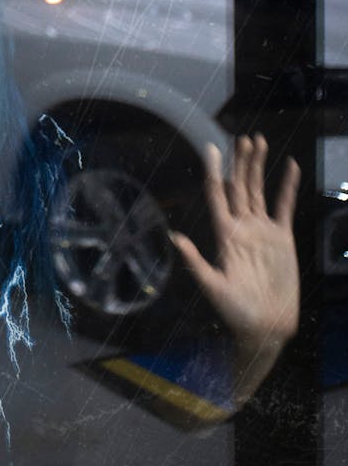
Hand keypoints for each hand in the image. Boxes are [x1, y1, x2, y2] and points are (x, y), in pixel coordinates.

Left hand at [170, 134, 299, 350]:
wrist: (265, 327)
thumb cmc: (234, 311)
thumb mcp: (212, 286)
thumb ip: (195, 261)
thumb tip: (174, 237)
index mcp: (224, 234)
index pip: (216, 195)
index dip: (214, 171)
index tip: (211, 148)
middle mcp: (241, 227)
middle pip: (238, 186)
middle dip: (239, 162)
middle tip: (242, 138)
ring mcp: (262, 230)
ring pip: (258, 190)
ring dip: (258, 167)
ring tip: (258, 142)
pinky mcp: (282, 238)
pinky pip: (284, 206)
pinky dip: (287, 187)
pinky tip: (290, 167)